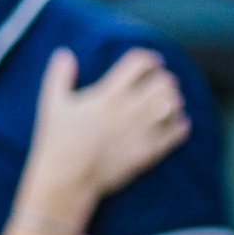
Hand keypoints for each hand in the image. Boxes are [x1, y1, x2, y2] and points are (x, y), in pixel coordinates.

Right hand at [25, 46, 185, 208]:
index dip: (149, 59)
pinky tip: (179, 123)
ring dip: (173, 101)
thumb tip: (63, 54)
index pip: (139, 64)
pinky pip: (174, 134)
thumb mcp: (52, 105)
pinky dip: (180, 125)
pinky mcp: (146, 152)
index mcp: (107, 95)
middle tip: (162, 83)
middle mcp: (127, 110)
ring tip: (169, 103)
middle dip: (165, 79)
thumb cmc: (56, 142)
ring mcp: (139, 132)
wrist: (66, 180)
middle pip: (162, 82)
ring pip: (172, 105)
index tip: (152, 62)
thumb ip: (59, 76)